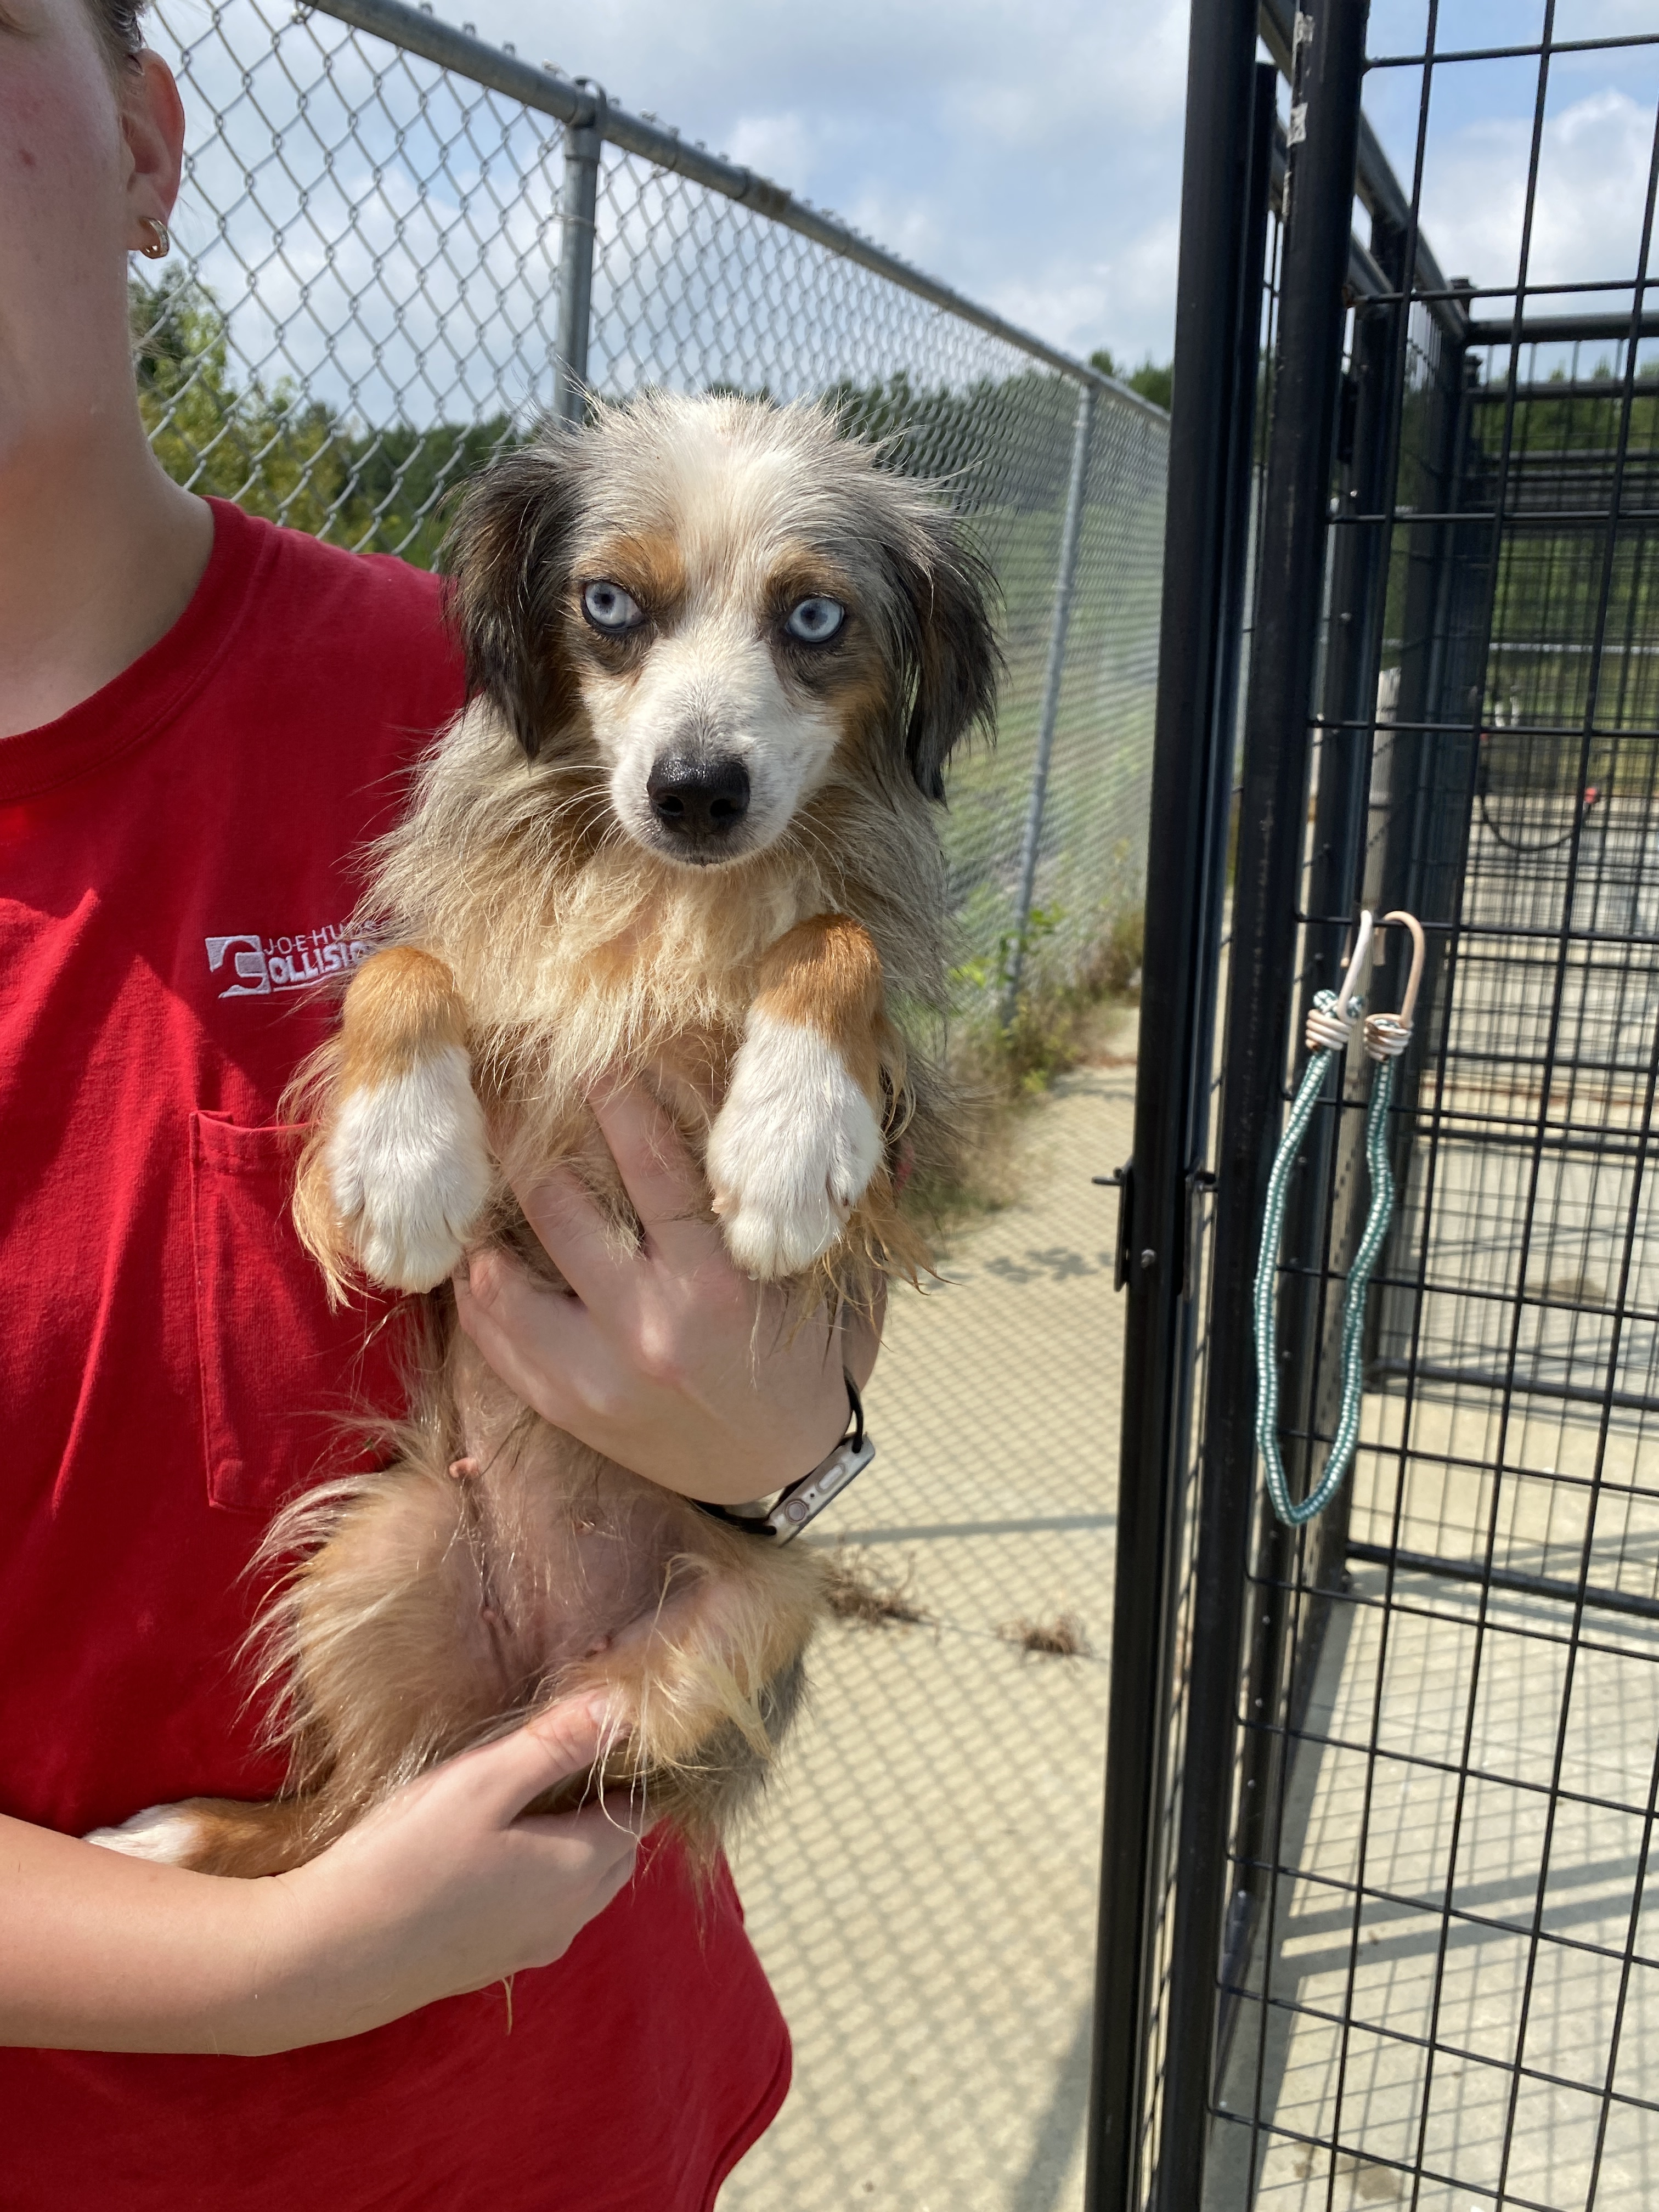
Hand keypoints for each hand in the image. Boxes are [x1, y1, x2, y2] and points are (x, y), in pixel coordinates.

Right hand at [253, 1696, 641, 2050]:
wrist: (325, 1959)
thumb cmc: (404, 1860)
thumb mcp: (482, 1783)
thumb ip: (556, 1745)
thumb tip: (623, 1707)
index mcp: (578, 1869)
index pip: (637, 1814)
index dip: (627, 1772)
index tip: (600, 1735)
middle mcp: (568, 1918)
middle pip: (617, 1854)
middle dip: (608, 1808)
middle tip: (570, 1759)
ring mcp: (531, 1949)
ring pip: (583, 1888)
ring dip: (575, 1846)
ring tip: (533, 1801)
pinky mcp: (492, 1966)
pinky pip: (544, 1913)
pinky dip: (542, 1880)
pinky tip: (495, 1856)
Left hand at [453, 1078, 881, 1503]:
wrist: (779, 1471)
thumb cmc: (806, 1356)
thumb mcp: (829, 1281)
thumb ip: (824, 1207)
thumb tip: (834, 1113)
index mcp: (720, 1286)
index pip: (653, 1169)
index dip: (619, 1102)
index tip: (595, 1058)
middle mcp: (650, 1329)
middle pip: (559, 1208)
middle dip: (527, 1138)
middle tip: (505, 1088)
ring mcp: (596, 1377)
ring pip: (503, 1277)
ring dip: (484, 1213)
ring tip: (475, 1160)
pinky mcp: (565, 1408)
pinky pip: (492, 1337)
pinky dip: (475, 1286)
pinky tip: (473, 1243)